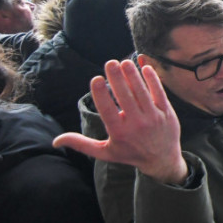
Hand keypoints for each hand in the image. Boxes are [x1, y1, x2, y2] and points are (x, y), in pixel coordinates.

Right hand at [53, 60, 187, 184]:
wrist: (162, 160)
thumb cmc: (130, 153)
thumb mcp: (104, 152)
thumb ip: (81, 144)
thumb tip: (55, 141)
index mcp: (119, 132)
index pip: (108, 111)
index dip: (101, 94)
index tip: (96, 79)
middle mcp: (137, 124)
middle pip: (125, 97)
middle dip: (117, 79)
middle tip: (110, 63)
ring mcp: (153, 118)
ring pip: (142, 93)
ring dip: (133, 76)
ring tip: (124, 62)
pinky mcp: (167, 112)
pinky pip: (159, 93)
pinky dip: (153, 80)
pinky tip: (145, 67)